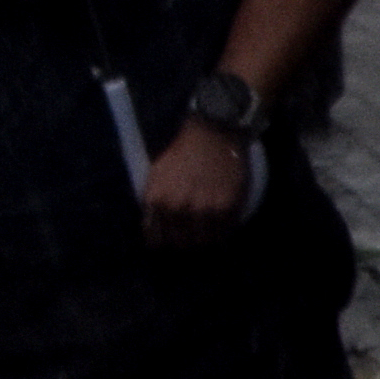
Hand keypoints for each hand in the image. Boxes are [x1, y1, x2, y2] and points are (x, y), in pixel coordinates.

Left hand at [141, 118, 250, 248]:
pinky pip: (225, 234)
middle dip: (185, 241)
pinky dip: (223, 233)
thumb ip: (152, 201)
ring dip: (205, 239)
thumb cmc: (182, 153)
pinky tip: (221, 224)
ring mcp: (204, 210)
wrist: (212, 134)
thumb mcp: (156, 175)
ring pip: (204, 243)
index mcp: (157, 200)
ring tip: (207, 231)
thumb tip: (151, 227)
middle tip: (191, 235)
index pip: (155, 239)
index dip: (162, 242)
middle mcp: (179, 209)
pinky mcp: (228, 208)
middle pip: (181, 244)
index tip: (170, 239)